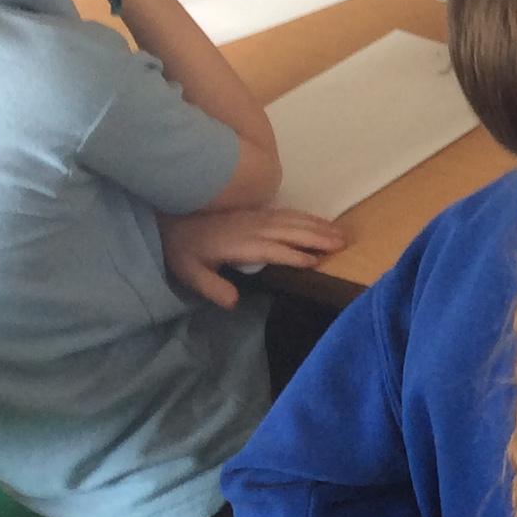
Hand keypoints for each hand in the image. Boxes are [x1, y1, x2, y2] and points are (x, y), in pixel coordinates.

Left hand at [158, 206, 347, 307]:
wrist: (172, 218)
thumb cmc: (184, 250)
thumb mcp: (191, 274)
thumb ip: (213, 288)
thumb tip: (235, 303)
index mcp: (240, 244)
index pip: (273, 249)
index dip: (293, 255)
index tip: (316, 262)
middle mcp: (253, 227)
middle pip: (290, 230)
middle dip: (317, 236)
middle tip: (344, 243)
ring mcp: (257, 217)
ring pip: (293, 220)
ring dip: (318, 225)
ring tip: (341, 233)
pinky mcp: (257, 212)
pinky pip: (288, 213)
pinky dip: (308, 217)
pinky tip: (320, 222)